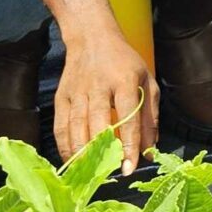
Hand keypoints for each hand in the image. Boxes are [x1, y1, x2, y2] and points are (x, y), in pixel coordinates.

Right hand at [54, 32, 155, 173]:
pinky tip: (73, 161)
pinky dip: (65, 146)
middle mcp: (99, 85)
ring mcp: (77, 91)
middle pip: (98, 123)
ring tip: (90, 174)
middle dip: (104, 152)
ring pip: (77, 126)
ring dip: (83, 153)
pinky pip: (61, 126)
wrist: (91, 37)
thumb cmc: (124, 63)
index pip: (128, 116)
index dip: (128, 144)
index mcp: (125, 80)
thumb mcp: (147, 82)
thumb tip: (150, 151)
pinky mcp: (61, 96)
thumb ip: (150, 117)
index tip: (130, 167)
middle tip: (109, 173)